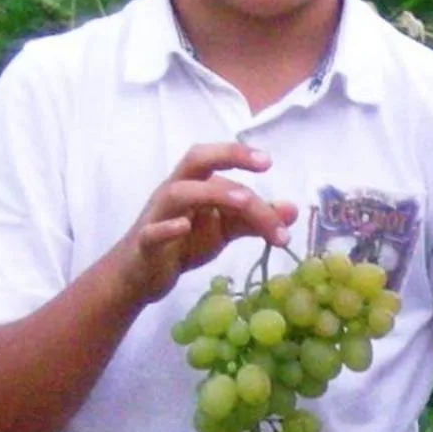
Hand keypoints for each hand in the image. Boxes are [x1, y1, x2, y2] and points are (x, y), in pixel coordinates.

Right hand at [119, 143, 297, 305]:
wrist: (140, 277)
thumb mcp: (223, 230)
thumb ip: (255, 219)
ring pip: (177, 192)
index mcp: (195, 183)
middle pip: (195, 160)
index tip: (269, 161)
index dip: (240, 154)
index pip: (218, 161)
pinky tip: (184, 227)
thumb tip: (292, 210)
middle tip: (263, 165)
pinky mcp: (145, 244)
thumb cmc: (184, 244)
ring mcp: (157, 216)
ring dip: (212, 194)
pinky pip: (152, 231)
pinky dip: (167, 227)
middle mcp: (175, 191)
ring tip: (244, 202)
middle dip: (227, 155)